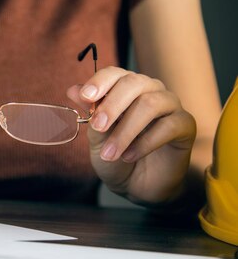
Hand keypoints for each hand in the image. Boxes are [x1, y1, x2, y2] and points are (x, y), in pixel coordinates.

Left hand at [67, 67, 196, 204]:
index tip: (86, 97)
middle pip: (134, 83)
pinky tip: (130, 156)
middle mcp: (150, 90)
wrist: (135, 184)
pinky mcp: (185, 125)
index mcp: (126, 88)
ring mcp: (170, 106)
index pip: (115, 74)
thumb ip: (90, 113)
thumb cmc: (116, 155)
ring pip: (150, 104)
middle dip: (112, 105)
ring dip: (125, 130)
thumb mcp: (96, 137)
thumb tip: (73, 90)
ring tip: (110, 153)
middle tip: (97, 127)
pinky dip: (145, 142)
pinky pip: (169, 125)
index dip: (100, 82)